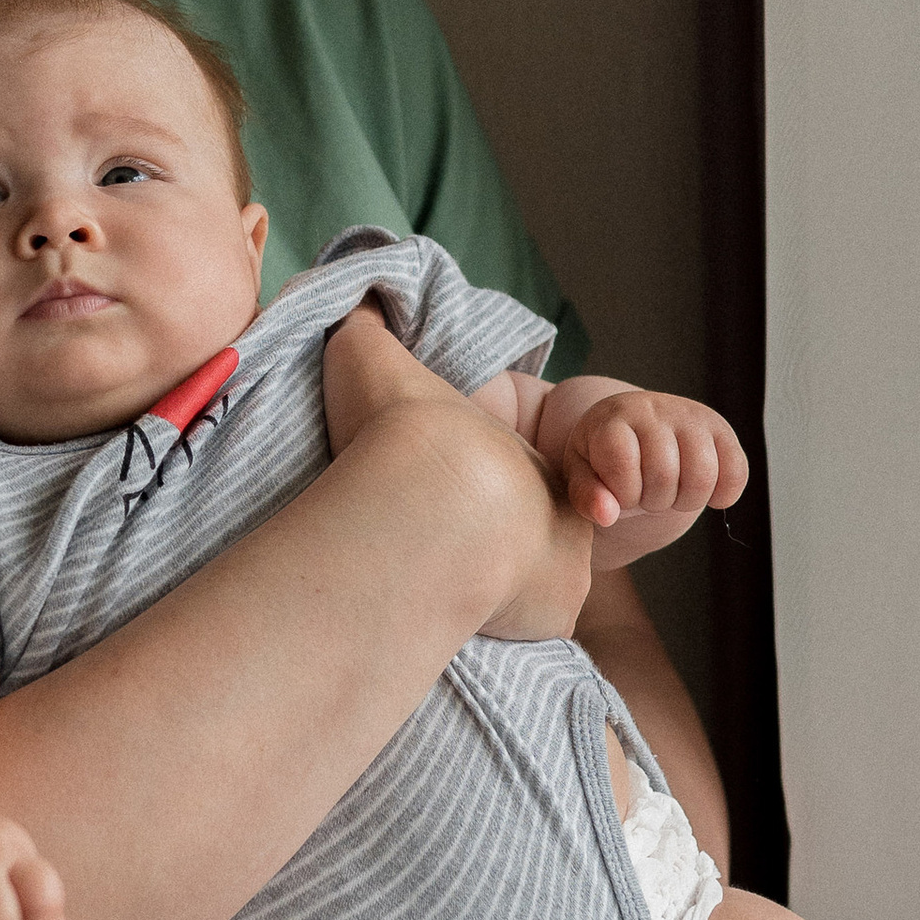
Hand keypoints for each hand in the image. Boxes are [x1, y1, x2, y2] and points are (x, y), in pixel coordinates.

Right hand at [322, 306, 593, 644]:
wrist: (434, 494)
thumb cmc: (404, 431)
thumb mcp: (373, 359)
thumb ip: (365, 327)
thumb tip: (352, 295)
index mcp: (520, 457)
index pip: (506, 482)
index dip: (472, 496)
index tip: (436, 508)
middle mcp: (556, 505)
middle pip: (528, 537)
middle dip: (492, 549)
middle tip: (439, 557)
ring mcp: (566, 560)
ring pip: (535, 585)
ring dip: (500, 591)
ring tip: (446, 597)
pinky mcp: (560, 607)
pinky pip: (534, 623)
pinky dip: (501, 624)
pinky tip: (459, 622)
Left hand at [562, 392, 748, 544]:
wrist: (633, 428)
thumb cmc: (602, 457)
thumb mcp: (581, 474)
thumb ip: (586, 496)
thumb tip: (607, 515)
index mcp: (613, 418)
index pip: (624, 466)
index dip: (623, 494)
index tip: (620, 492)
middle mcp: (654, 409)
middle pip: (665, 475)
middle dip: (653, 501)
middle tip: (645, 494)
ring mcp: (691, 416)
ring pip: (703, 475)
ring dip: (685, 501)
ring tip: (670, 493)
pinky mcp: (720, 429)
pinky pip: (737, 470)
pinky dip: (725, 494)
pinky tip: (708, 497)